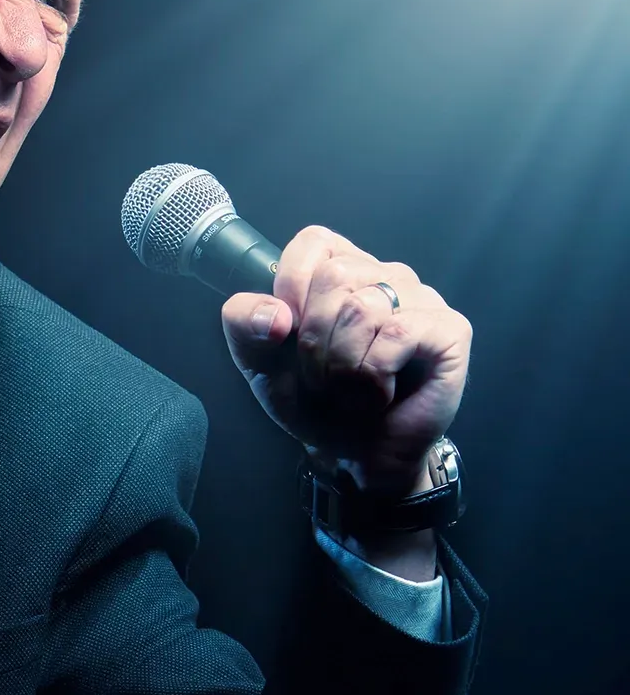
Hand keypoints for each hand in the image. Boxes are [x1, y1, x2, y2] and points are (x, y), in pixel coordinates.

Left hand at [220, 225, 471, 495]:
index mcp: (341, 267)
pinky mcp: (450, 330)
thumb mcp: (258, 361)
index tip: (291, 335)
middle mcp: (385, 274)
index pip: (314, 242)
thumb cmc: (314, 400)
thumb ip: (244, 322)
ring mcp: (422, 299)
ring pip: (363, 308)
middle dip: (314, 342)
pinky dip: (373, 375)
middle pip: (334, 277)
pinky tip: (380, 393)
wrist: (352, 453)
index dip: (292, 289)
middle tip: (325, 374)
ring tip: (350, 387)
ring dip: (342, 365)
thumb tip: (275, 313)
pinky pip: (398, 335)